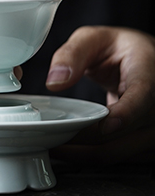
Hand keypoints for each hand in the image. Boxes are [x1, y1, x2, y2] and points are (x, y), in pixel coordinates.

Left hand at [46, 26, 154, 163]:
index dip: (127, 113)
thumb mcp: (95, 38)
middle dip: (86, 141)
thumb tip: (55, 81)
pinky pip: (122, 156)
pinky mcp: (146, 140)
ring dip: (87, 155)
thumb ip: (73, 54)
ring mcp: (154, 126)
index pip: (144, 97)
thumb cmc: (121, 49)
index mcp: (150, 73)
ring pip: (123, 151)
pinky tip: (72, 151)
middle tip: (51, 139)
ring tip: (56, 148)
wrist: (145, 61)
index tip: (106, 125)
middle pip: (127, 133)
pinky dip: (96, 156)